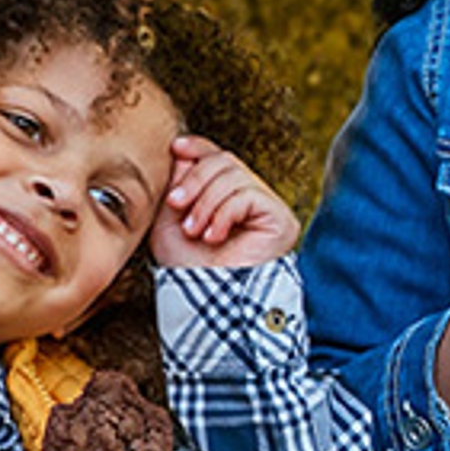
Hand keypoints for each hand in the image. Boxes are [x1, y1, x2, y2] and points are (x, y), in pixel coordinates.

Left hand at [154, 137, 296, 270]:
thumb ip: (177, 183)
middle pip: (224, 161)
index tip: (176, 149)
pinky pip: (248, 194)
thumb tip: (182, 150)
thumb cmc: (185, 267)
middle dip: (195, 180)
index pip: (218, 157)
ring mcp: (268, 209)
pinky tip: (214, 237)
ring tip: (194, 231)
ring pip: (234, 175)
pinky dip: (223, 213)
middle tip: (175, 205)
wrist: (205, 303)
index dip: (199, 147)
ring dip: (206, 202)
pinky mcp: (280, 220)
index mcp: (226, 196)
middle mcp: (252, 199)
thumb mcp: (169, 218)